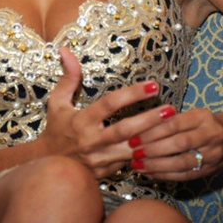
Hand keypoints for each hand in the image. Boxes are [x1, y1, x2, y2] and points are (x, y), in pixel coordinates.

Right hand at [41, 47, 177, 178]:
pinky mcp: (107, 172)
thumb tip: (65, 50)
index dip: (131, 94)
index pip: (110, 104)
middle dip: (150, 120)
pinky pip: (130, 162)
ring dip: (154, 139)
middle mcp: (92, 141)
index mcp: (81, 121)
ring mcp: (100, 159)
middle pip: (126, 131)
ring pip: (133, 150)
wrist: (49, 167)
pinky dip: (147, 154)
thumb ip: (68, 77)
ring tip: (173, 127)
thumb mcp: (57, 101)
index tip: (152, 85)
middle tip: (170, 109)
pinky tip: (163, 145)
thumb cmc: (55, 129)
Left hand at [128, 107, 222, 180]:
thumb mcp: (191, 114)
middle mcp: (210, 136)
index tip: (133, 135)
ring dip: (157, 165)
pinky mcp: (209, 171)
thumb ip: (170, 119)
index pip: (174, 124)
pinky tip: (150, 173)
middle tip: (133, 151)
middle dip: (153, 149)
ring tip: (137, 165)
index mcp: (202, 117)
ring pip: (182, 162)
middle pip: (178, 144)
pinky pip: (185, 175)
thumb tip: (139, 124)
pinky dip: (166, 175)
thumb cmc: (203, 123)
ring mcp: (212, 155)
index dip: (153, 131)